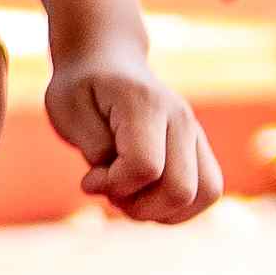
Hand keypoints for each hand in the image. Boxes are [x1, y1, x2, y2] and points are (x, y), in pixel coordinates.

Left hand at [45, 52, 224, 224]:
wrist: (106, 62)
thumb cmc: (81, 87)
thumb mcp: (67, 111)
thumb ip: (93, 148)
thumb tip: (120, 183)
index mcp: (145, 104)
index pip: (145, 167)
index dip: (114, 185)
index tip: (91, 178)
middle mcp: (180, 118)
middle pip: (181, 189)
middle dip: (140, 207)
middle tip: (112, 192)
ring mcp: (195, 133)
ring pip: (205, 194)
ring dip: (163, 212)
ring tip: (133, 197)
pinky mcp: (200, 148)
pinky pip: (208, 191)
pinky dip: (179, 209)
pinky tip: (149, 198)